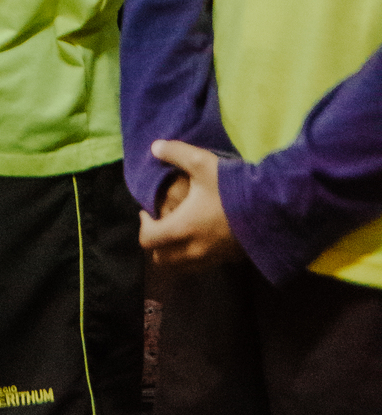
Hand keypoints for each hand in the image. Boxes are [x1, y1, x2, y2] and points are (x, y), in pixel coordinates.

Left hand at [138, 140, 243, 266]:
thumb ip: (175, 153)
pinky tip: (201, 236)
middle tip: (162, 223)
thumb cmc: (230, 187)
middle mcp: (193, 249)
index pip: (148, 239)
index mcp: (182, 228)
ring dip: (173, 252)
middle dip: (156, 243)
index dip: (143, 225)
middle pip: (161, 259)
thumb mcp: (201, 163)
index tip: (148, 211)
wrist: (270, 208)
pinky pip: (200, 265)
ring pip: (181, 266)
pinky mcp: (226, 260)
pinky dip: (192, 256)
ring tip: (180, 230)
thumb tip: (154, 147)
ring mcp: (211, 258)